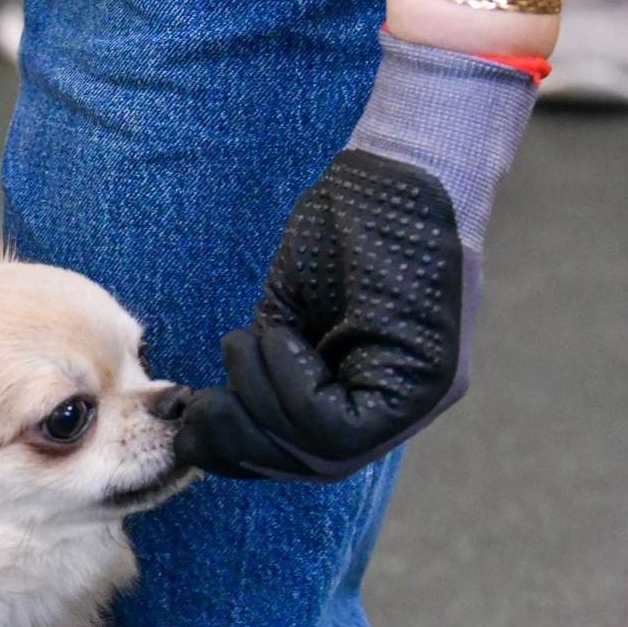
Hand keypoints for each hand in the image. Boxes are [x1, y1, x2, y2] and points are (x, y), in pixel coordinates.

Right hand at [174, 35, 538, 483]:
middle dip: (244, 439)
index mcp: (379, 390)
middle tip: (200, 403)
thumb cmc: (346, 219)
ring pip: (325, 452)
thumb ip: (274, 366)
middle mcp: (409, 403)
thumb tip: (212, 426)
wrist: (402, 161)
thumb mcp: (294, 309)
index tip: (200, 412)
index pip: (308, 452)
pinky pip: (342, 423)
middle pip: (316, 465)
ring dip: (263, 401)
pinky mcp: (428, 378)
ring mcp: (424, 395)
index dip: (245, 445)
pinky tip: (278, 334)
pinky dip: (289, 384)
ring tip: (246, 341)